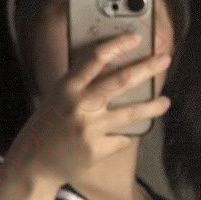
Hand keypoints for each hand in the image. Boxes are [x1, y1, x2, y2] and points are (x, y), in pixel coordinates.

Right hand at [3, 33, 171, 189]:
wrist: (35, 162)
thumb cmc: (50, 125)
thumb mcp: (59, 97)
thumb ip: (83, 84)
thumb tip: (118, 70)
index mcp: (68, 87)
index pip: (95, 58)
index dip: (118, 45)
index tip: (136, 37)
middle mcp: (80, 105)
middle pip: (120, 81)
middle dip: (146, 68)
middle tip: (164, 59)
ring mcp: (90, 129)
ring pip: (130, 114)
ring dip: (151, 107)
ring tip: (165, 102)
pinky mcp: (97, 150)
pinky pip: (120, 139)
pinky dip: (122, 137)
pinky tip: (118, 137)